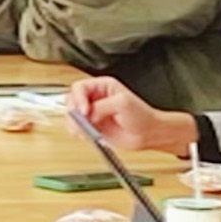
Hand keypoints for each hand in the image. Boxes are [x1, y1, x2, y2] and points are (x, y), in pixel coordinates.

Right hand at [68, 76, 196, 156]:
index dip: (78, 98)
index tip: (85, 111)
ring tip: (84, 130)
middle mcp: (95, 98)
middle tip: (83, 121)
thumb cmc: (142, 116)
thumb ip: (101, 107)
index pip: (80, 87)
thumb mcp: (122, 104)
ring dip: (74, 123)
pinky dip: (77, 132)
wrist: (148, 134)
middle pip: (72, 100)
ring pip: (72, 115)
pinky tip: (86, 134)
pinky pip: (77, 128)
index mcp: (102, 86)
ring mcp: (93, 113)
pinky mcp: (92, 127)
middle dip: (74, 111)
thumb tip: (86, 114)